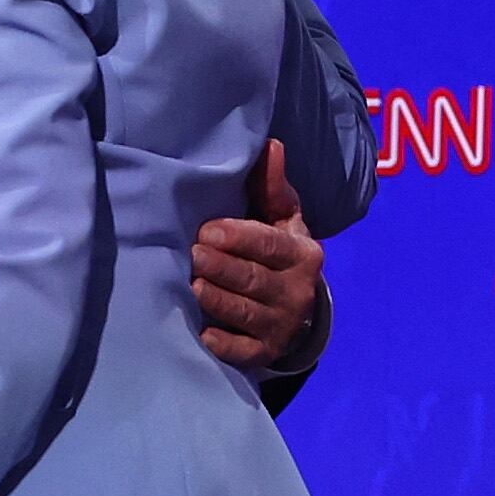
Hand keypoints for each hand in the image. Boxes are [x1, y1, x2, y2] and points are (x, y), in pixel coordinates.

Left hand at [193, 139, 322, 369]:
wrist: (294, 303)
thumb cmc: (277, 247)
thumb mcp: (281, 216)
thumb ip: (271, 185)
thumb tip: (270, 144)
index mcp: (302, 253)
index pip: (270, 244)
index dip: (239, 237)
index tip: (208, 231)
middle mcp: (297, 290)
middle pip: (254, 279)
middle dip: (222, 267)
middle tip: (193, 255)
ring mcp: (281, 324)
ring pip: (245, 312)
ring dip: (218, 300)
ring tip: (192, 285)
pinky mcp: (265, 351)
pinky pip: (244, 351)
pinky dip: (224, 344)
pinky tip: (203, 334)